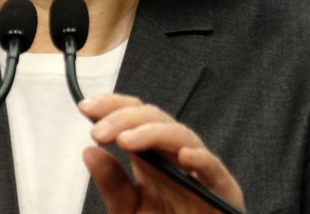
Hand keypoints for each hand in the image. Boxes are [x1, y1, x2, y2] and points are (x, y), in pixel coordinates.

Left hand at [80, 94, 244, 213]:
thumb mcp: (128, 210)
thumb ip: (112, 186)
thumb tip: (89, 153)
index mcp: (151, 157)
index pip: (135, 118)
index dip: (113, 107)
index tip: (87, 108)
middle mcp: (174, 156)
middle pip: (155, 119)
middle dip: (125, 119)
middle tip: (99, 132)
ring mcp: (198, 169)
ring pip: (181, 135)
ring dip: (152, 133)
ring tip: (126, 140)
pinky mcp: (222, 187)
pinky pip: (212, 167)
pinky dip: (200, 159)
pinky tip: (184, 157)